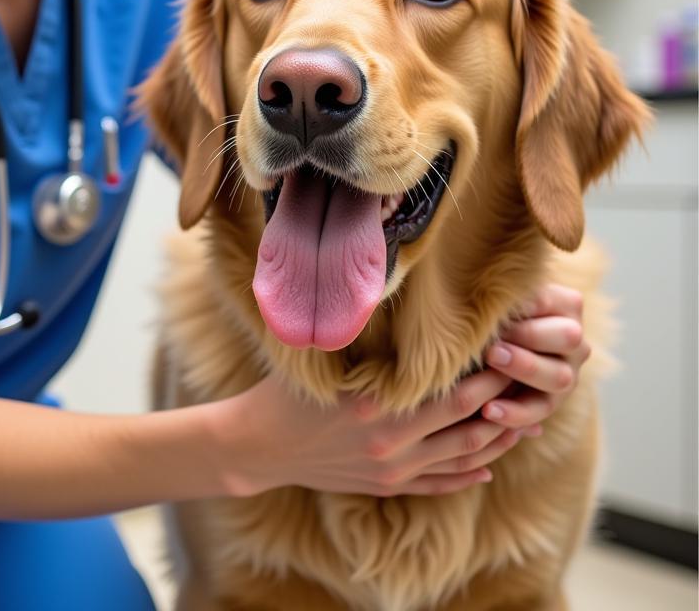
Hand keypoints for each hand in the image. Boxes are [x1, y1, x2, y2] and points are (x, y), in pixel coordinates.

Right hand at [224, 369, 536, 498]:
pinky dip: (469, 474)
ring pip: (463, 458)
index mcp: (378, 407)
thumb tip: (401, 306)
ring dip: (498, 440)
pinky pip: (440, 485)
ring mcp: (392, 470)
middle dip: (505, 403)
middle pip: (469, 424)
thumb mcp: (324, 358)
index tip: (511, 352)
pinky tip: (488, 464)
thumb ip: (362, 339)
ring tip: (524, 419)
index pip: (454, 392)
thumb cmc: (289, 391)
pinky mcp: (387, 488)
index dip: (490, 376)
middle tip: (531, 381)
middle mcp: (392, 443)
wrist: (261, 445)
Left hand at [480, 283, 590, 429]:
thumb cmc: (491, 311)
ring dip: (524, 368)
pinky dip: (514, 412)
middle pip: (567, 337)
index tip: (496, 304)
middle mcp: (575, 340)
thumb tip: (485, 286)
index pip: (551, 301)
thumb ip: (501, 298)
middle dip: (530, 336)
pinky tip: (489, 410)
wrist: (488, 345)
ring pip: (559, 376)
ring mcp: (568, 373)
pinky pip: (538, 410)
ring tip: (491, 360)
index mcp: (567, 305)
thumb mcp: (498, 300)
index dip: (525, 304)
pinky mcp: (552, 402)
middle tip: (496, 333)